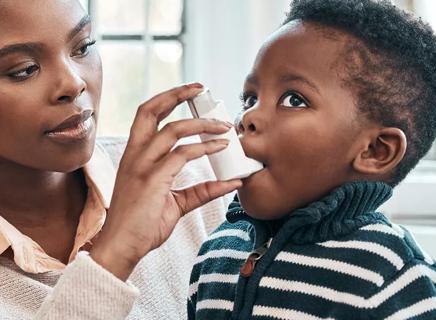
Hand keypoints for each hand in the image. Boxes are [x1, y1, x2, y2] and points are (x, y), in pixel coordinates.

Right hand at [90, 83, 241, 279]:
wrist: (122, 247)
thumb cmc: (143, 224)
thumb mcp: (175, 203)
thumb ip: (200, 190)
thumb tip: (230, 182)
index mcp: (136, 155)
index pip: (147, 116)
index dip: (167, 99)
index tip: (190, 92)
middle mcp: (135, 155)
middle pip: (150, 110)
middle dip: (175, 94)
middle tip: (200, 88)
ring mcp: (142, 165)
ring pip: (173, 130)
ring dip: (202, 124)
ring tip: (224, 128)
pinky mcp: (152, 179)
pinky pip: (182, 155)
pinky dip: (205, 148)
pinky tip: (220, 147)